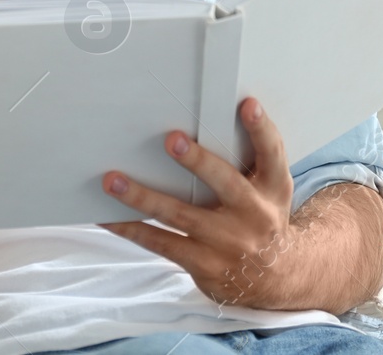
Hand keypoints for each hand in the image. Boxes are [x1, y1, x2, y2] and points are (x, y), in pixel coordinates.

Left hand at [98, 97, 311, 309]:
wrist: (272, 276)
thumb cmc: (261, 217)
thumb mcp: (270, 189)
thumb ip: (251, 158)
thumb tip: (211, 117)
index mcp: (273, 187)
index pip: (272, 153)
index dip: (261, 129)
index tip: (248, 105)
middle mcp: (255, 214)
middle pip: (226, 184)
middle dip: (199, 163)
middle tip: (172, 140)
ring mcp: (228, 242)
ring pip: (182, 216)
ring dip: (145, 197)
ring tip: (114, 180)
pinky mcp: (204, 263)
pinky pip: (162, 243)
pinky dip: (133, 229)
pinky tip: (110, 218)